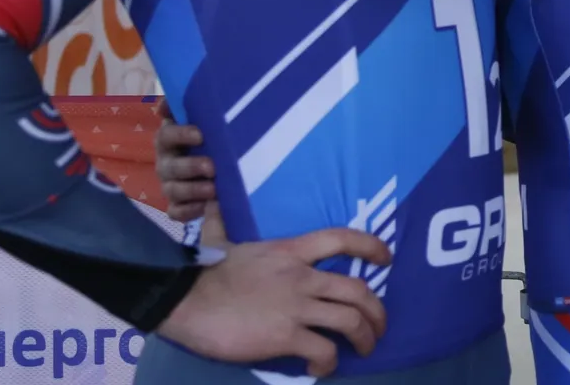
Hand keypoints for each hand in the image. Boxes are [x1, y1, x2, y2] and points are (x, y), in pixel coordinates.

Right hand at [154, 229, 390, 376]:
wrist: (183, 300)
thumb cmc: (201, 272)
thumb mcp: (219, 240)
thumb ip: (222, 223)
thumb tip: (210, 202)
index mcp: (291, 251)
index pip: (342, 238)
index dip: (371, 246)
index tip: (386, 258)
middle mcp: (302, 277)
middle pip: (358, 289)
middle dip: (377, 311)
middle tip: (379, 326)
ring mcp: (296, 307)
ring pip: (350, 320)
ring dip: (365, 338)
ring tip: (365, 349)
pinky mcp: (285, 336)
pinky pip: (323, 350)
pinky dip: (330, 362)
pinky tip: (322, 368)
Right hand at [156, 116, 218, 225]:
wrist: (221, 164)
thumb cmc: (212, 136)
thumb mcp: (207, 118)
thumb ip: (194, 105)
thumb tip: (167, 104)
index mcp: (170, 139)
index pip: (166, 135)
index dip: (181, 134)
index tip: (201, 135)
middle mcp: (166, 163)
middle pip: (169, 166)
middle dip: (190, 167)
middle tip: (212, 167)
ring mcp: (170, 185)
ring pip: (173, 190)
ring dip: (193, 190)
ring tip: (214, 190)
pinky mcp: (178, 205)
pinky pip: (176, 212)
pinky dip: (189, 211)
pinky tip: (206, 207)